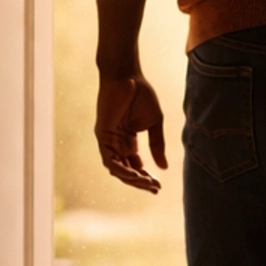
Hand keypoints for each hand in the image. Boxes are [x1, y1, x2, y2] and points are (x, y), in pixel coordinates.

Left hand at [96, 73, 167, 193]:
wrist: (128, 76)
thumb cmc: (141, 94)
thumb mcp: (154, 123)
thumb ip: (157, 145)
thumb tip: (164, 168)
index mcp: (128, 141)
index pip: (135, 166)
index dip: (145, 178)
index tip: (159, 186)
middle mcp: (117, 143)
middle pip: (126, 171)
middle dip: (140, 182)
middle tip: (155, 189)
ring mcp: (108, 141)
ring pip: (117, 169)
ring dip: (132, 179)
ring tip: (148, 183)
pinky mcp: (102, 136)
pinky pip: (109, 160)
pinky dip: (121, 169)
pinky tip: (134, 174)